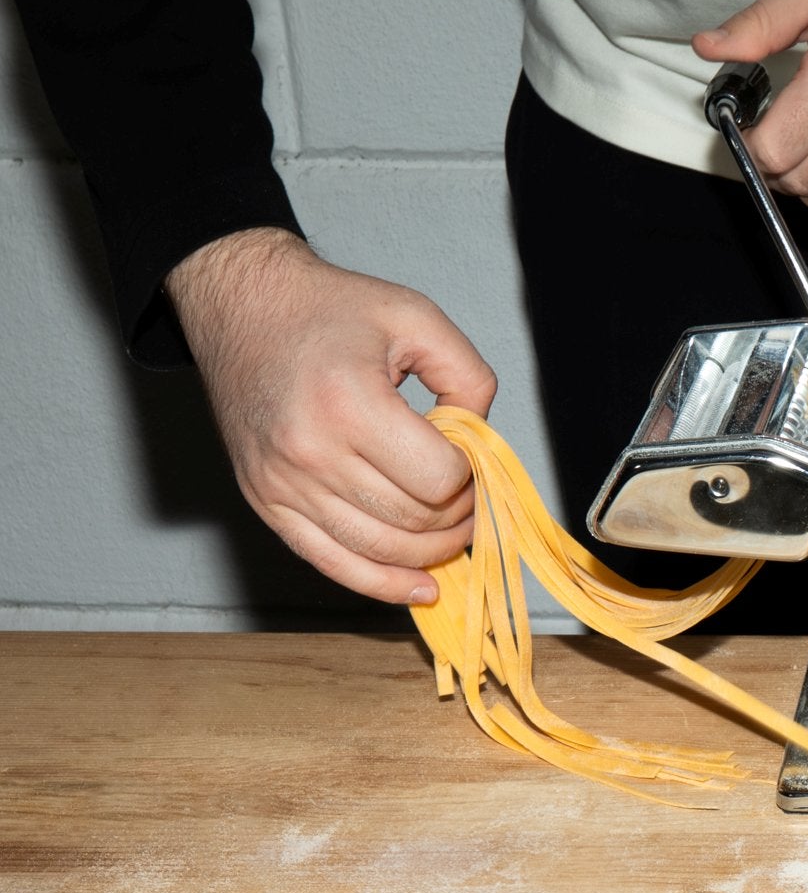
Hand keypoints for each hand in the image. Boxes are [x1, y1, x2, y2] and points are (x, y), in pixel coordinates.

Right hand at [165, 228, 496, 604]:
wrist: (239, 305)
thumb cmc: (325, 309)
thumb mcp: (413, 316)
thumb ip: (467, 377)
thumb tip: (481, 444)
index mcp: (349, 401)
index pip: (438, 479)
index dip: (470, 477)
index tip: (469, 459)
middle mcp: (309, 450)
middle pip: (413, 521)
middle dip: (456, 516)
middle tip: (466, 495)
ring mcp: (282, 484)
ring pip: (382, 551)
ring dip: (430, 551)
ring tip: (450, 530)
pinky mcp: (266, 503)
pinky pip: (334, 564)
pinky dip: (384, 584)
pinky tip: (421, 586)